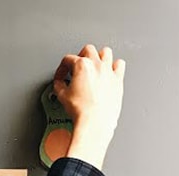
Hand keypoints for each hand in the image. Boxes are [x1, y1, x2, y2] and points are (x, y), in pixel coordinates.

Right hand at [53, 44, 125, 169]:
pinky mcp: (118, 80)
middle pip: (88, 50)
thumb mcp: (62, 96)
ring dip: (99, 57)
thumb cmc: (82, 110)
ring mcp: (109, 72)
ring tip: (94, 65)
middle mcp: (97, 65)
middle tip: (77, 66)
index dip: (62, 68)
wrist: (95, 122)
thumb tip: (59, 84)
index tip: (62, 75)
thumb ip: (59, 85)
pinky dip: (114, 66)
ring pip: (106, 52)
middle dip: (81, 56)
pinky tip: (109, 72)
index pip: (68, 59)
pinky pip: (119, 65)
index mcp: (82, 66)